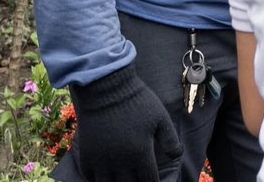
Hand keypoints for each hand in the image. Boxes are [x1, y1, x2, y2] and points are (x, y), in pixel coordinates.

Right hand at [69, 65, 182, 181]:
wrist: (106, 90)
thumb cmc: (138, 102)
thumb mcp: (160, 118)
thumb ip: (170, 140)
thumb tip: (177, 156)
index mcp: (140, 153)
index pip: (149, 181)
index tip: (154, 181)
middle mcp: (119, 162)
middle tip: (140, 179)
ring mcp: (100, 161)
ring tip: (125, 179)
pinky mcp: (86, 157)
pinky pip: (91, 179)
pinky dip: (100, 180)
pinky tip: (108, 176)